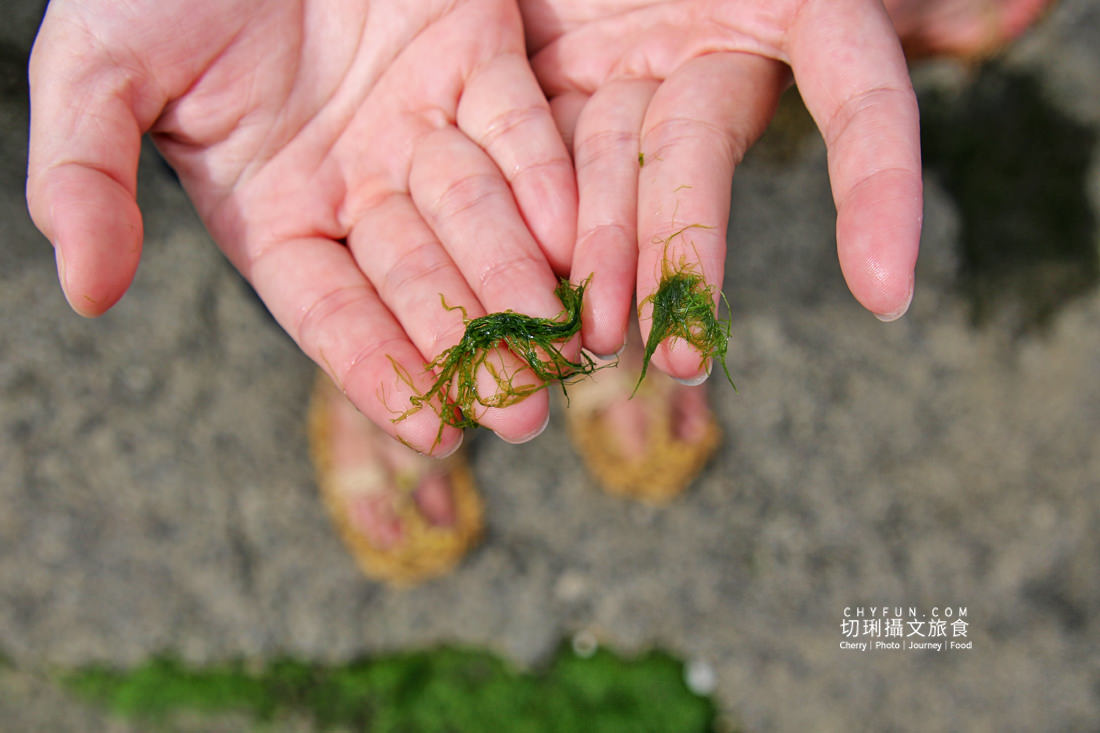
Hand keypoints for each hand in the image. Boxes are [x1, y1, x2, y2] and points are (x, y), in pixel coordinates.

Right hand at [27, 0, 577, 453]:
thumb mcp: (96, 72)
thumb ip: (86, 178)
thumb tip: (85, 291)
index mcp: (275, 211)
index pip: (330, 310)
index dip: (377, 369)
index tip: (433, 432)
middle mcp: (357, 184)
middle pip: (422, 280)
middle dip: (472, 348)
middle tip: (524, 418)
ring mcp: (420, 122)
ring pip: (481, 216)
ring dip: (521, 281)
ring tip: (562, 347)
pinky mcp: (474, 55)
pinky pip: (517, 126)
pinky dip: (546, 179)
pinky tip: (574, 237)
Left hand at [522, 0, 921, 378]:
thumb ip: (885, 16)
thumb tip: (1028, 11)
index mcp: (789, 15)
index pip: (854, 105)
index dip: (873, 186)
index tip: (886, 288)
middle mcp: (703, 60)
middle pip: (699, 163)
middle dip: (688, 255)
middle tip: (680, 351)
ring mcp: (622, 79)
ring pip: (614, 177)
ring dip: (606, 260)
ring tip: (591, 335)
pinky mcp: (548, 88)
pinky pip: (538, 158)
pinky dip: (539, 226)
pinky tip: (530, 289)